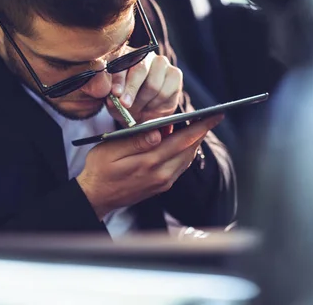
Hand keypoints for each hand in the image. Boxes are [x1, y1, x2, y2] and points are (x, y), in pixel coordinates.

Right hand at [76, 114, 223, 219]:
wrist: (95, 198)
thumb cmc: (99, 170)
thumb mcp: (110, 150)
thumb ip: (135, 141)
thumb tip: (158, 133)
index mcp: (149, 163)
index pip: (183, 141)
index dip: (201, 127)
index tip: (216, 115)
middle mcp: (161, 175)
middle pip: (190, 149)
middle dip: (201, 132)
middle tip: (209, 117)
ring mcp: (163, 182)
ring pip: (187, 159)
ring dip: (194, 142)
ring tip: (196, 126)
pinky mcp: (162, 186)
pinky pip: (180, 166)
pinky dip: (185, 152)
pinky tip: (181, 143)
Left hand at [108, 52, 181, 123]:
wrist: (141, 110)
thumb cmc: (123, 100)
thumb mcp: (111, 99)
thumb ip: (107, 93)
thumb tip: (111, 93)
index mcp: (125, 55)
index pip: (122, 64)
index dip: (119, 80)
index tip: (116, 94)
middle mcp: (144, 54)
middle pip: (140, 70)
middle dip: (132, 90)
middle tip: (125, 105)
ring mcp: (161, 63)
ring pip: (154, 85)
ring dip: (144, 102)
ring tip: (138, 108)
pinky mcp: (175, 74)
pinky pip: (166, 92)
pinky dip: (157, 104)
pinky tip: (150, 106)